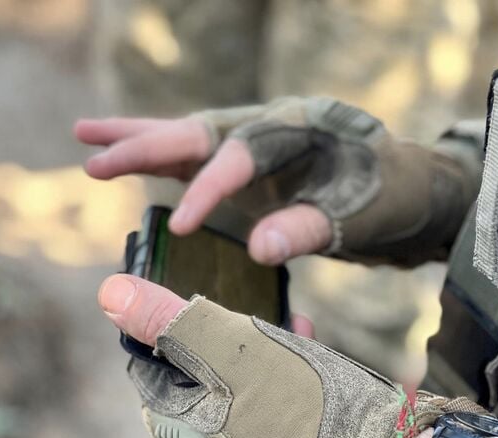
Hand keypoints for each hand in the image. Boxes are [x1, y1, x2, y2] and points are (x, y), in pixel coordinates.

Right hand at [78, 97, 474, 266]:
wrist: (412, 189)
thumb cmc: (394, 196)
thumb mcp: (362, 213)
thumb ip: (310, 227)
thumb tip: (257, 249)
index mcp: (300, 126)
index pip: (239, 155)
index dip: (207, 190)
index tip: (177, 227)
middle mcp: (272, 127)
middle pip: (199, 130)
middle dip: (145, 144)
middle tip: (90, 154)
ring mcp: (260, 146)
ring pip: (191, 139)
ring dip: (140, 142)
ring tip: (86, 140)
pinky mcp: (257, 169)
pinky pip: (202, 162)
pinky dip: (166, 165)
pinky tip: (135, 167)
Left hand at [98, 273, 447, 437]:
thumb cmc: (303, 408)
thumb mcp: (232, 350)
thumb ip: (171, 322)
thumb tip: (110, 292)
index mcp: (178, 431)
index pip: (153, 362)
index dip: (177, 321)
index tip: (205, 296)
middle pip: (200, 372)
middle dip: (229, 333)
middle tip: (258, 311)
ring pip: (241, 385)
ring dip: (261, 347)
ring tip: (292, 324)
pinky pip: (272, 407)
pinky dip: (286, 374)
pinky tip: (309, 348)